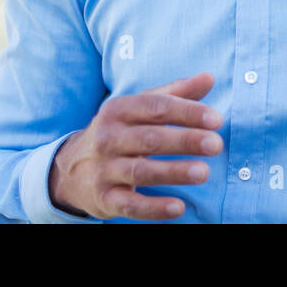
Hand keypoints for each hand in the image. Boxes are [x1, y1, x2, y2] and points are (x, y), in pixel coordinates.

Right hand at [48, 72, 223, 219]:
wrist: (70, 168)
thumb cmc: (120, 131)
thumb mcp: (140, 108)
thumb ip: (176, 93)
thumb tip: (209, 77)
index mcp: (118, 110)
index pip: (156, 107)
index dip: (188, 112)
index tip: (216, 119)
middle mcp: (107, 138)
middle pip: (150, 138)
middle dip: (185, 140)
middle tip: (216, 144)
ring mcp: (103, 169)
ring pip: (140, 171)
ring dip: (173, 172)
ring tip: (204, 172)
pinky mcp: (103, 198)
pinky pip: (129, 205)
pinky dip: (153, 208)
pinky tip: (178, 208)